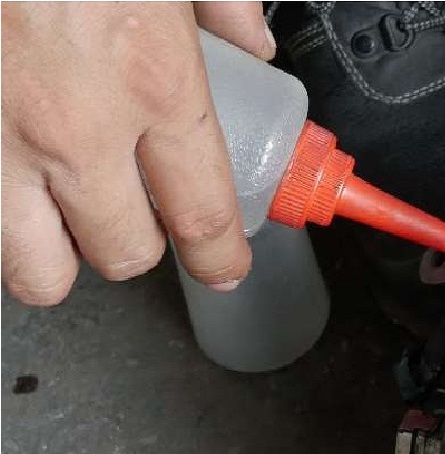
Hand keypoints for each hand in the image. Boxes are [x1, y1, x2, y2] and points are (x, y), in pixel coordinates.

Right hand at [1, 2, 274, 305]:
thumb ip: (221, 1)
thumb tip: (251, 41)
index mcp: (149, 79)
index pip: (203, 213)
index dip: (221, 254)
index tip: (224, 265)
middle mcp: (72, 127)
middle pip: (122, 254)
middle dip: (136, 244)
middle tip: (135, 212)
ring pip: (33, 268)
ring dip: (56, 253)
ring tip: (62, 212)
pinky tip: (7, 174)